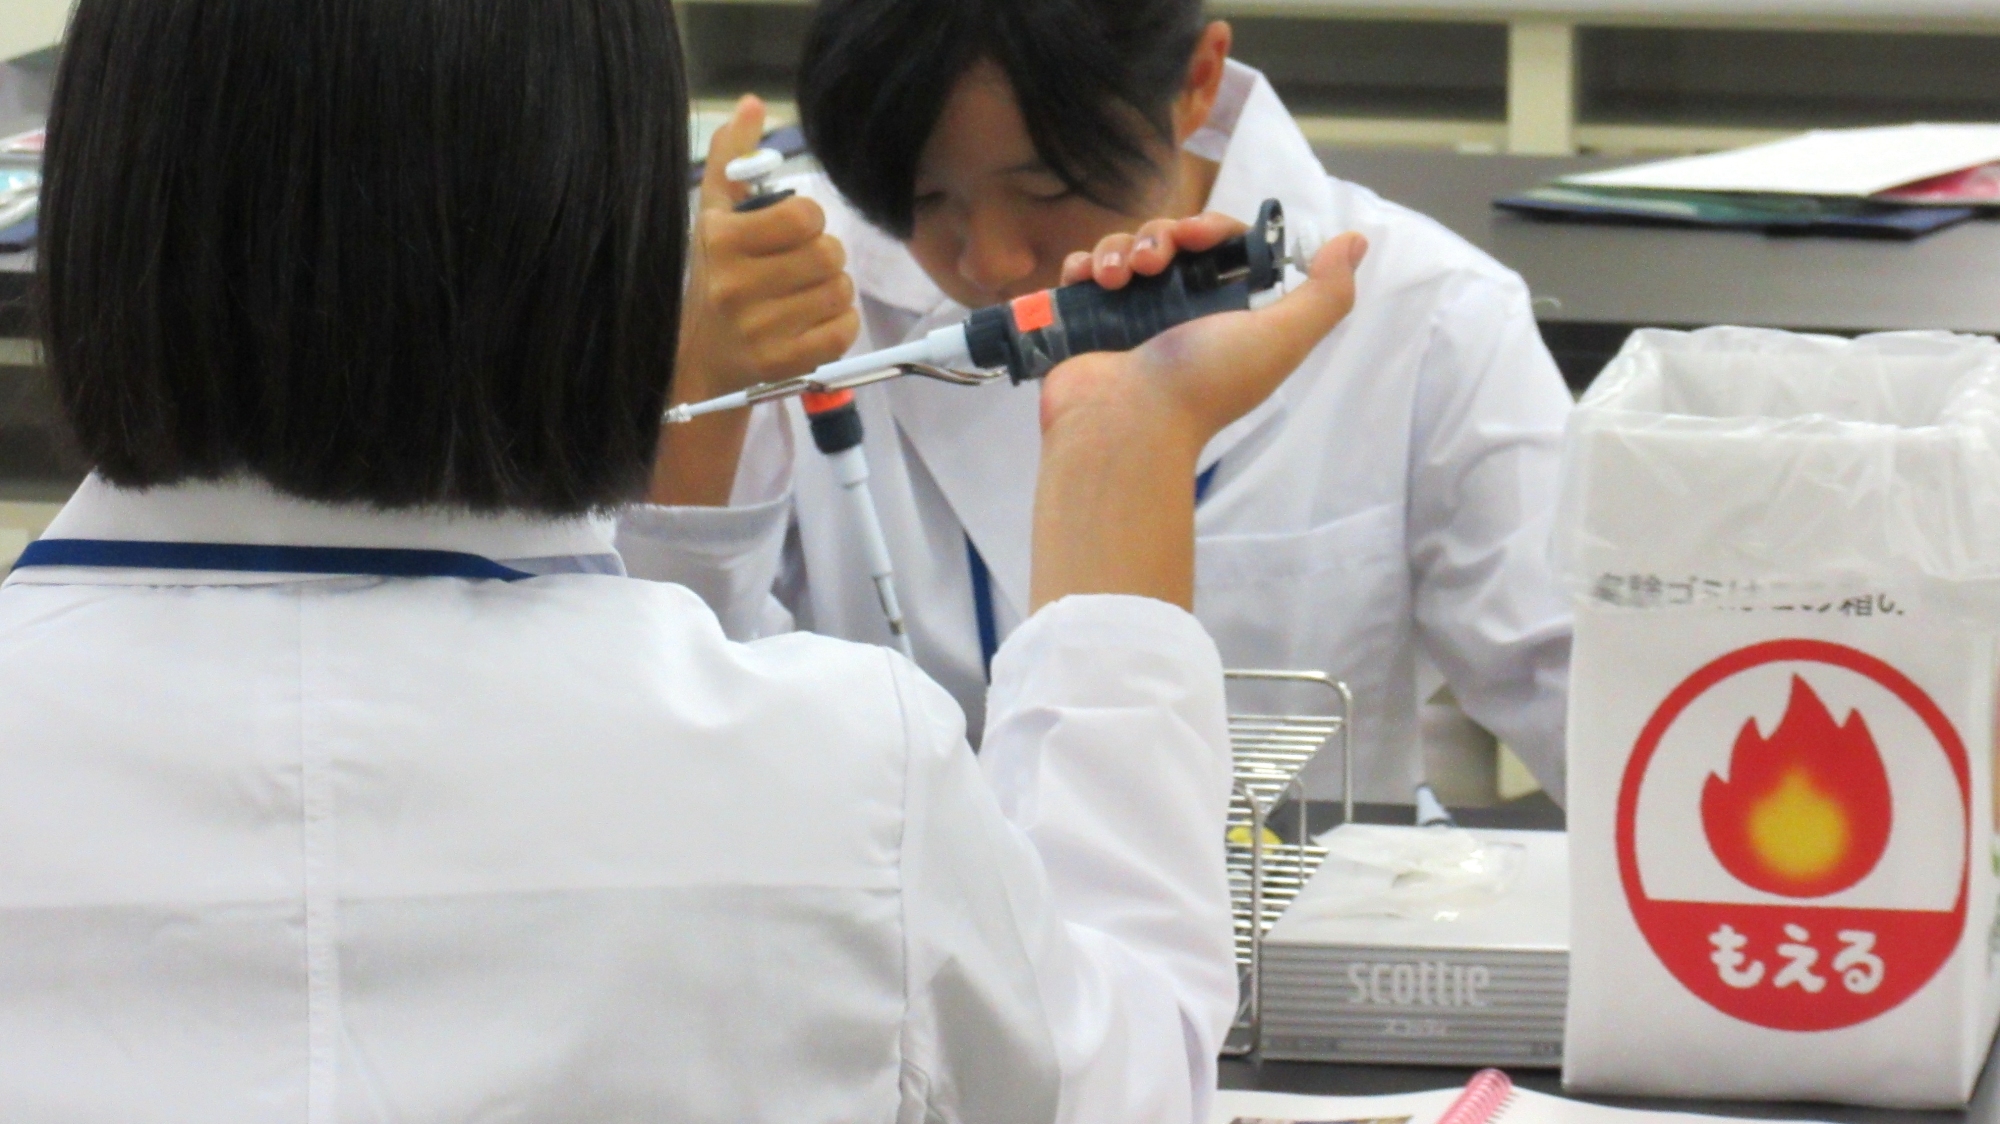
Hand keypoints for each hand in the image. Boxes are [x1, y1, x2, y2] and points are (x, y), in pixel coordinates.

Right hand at [677, 96, 859, 401]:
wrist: (700, 358)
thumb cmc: (715, 276)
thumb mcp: (715, 215)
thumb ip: (733, 158)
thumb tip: (752, 103)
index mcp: (722, 240)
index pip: (804, 216)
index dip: (809, 222)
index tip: (792, 233)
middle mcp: (736, 285)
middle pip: (829, 254)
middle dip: (825, 257)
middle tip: (803, 267)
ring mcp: (759, 330)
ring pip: (840, 291)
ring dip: (834, 289)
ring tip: (807, 293)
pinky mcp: (783, 364)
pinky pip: (843, 331)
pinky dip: (840, 323)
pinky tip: (814, 321)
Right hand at [1029, 214, 1366, 609]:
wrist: (1126, 425)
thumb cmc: (1204, 382)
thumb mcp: (1280, 338)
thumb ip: (1325, 293)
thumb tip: (1355, 242)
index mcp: (1222, 309)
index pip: (1219, 244)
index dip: (1211, 228)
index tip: (1198, 237)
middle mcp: (1176, 310)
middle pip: (1168, 239)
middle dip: (1160, 236)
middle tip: (1154, 264)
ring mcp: (1128, 315)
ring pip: (1124, 249)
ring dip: (1119, 249)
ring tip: (1115, 279)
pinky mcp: (1086, 320)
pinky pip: (1084, 272)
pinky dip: (1084, 265)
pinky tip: (1088, 279)